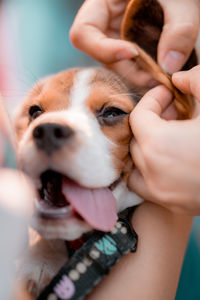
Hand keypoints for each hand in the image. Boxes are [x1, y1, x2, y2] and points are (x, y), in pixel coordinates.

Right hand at [70, 0, 199, 85]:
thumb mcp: (179, 1)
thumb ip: (178, 29)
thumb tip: (168, 67)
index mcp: (103, 4)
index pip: (83, 33)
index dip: (103, 49)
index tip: (133, 53)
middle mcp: (107, 24)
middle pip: (103, 57)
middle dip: (129, 71)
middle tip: (155, 78)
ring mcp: (118, 38)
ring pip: (118, 66)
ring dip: (139, 76)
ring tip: (161, 77)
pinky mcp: (133, 49)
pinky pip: (132, 67)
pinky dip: (145, 74)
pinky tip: (160, 74)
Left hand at [128, 73, 199, 214]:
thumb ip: (197, 81)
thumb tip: (179, 78)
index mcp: (159, 144)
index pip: (139, 115)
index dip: (152, 98)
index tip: (168, 93)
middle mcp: (152, 170)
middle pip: (136, 137)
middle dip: (151, 120)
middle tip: (174, 111)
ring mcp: (159, 190)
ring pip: (136, 161)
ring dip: (147, 144)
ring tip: (171, 134)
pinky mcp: (170, 203)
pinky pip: (143, 183)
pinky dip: (148, 168)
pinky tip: (170, 158)